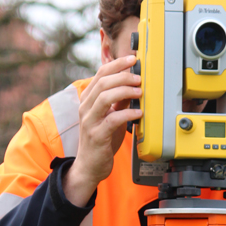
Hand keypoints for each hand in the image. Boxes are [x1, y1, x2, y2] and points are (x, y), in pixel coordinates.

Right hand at [63, 55, 142, 206]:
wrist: (89, 166)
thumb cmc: (102, 140)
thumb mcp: (112, 116)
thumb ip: (120, 101)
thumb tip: (135, 84)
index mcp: (88, 100)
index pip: (100, 74)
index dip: (117, 64)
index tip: (133, 59)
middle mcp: (85, 108)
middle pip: (103, 82)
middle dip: (123, 76)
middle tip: (140, 78)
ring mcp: (89, 121)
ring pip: (105, 97)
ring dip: (125, 91)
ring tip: (140, 93)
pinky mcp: (97, 136)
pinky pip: (113, 120)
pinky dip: (128, 114)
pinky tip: (139, 114)